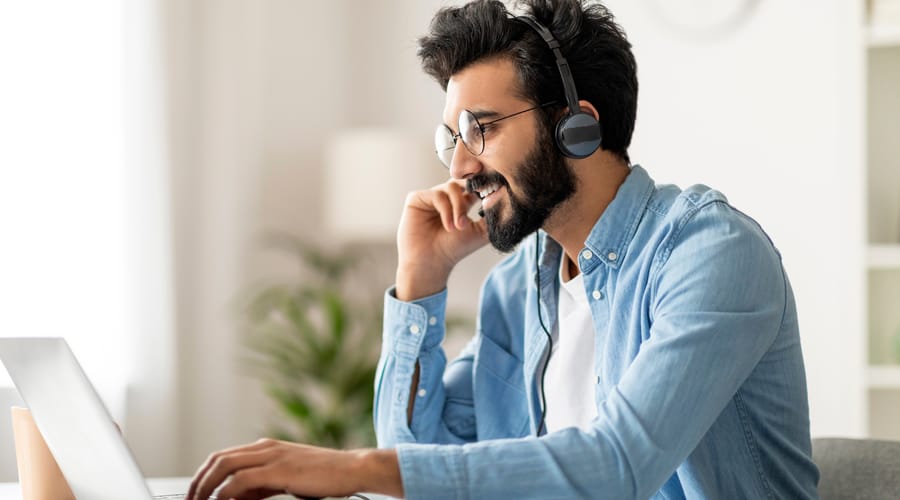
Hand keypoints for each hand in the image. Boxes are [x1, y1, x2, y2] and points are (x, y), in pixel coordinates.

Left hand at [187, 438, 402, 499]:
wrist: (353, 468)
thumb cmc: (324, 476)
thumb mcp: (286, 480)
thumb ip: (261, 486)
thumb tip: (235, 498)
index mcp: (266, 448)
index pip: (223, 457)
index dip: (204, 476)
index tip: (195, 496)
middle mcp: (265, 447)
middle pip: (217, 459)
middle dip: (198, 482)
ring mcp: (272, 455)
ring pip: (224, 466)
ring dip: (206, 487)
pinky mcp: (280, 469)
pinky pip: (242, 479)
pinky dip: (226, 492)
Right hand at [396, 179, 487, 300]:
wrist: (432, 262)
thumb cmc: (454, 249)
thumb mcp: (481, 231)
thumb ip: (493, 213)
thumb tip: (502, 194)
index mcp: (462, 202)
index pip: (474, 185)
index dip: (484, 184)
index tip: (495, 188)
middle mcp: (446, 197)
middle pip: (463, 180)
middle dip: (473, 187)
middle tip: (482, 195)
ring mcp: (431, 196)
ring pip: (452, 187)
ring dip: (459, 207)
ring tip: (459, 226)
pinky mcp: (417, 198)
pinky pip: (437, 195)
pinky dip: (446, 210)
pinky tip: (449, 226)